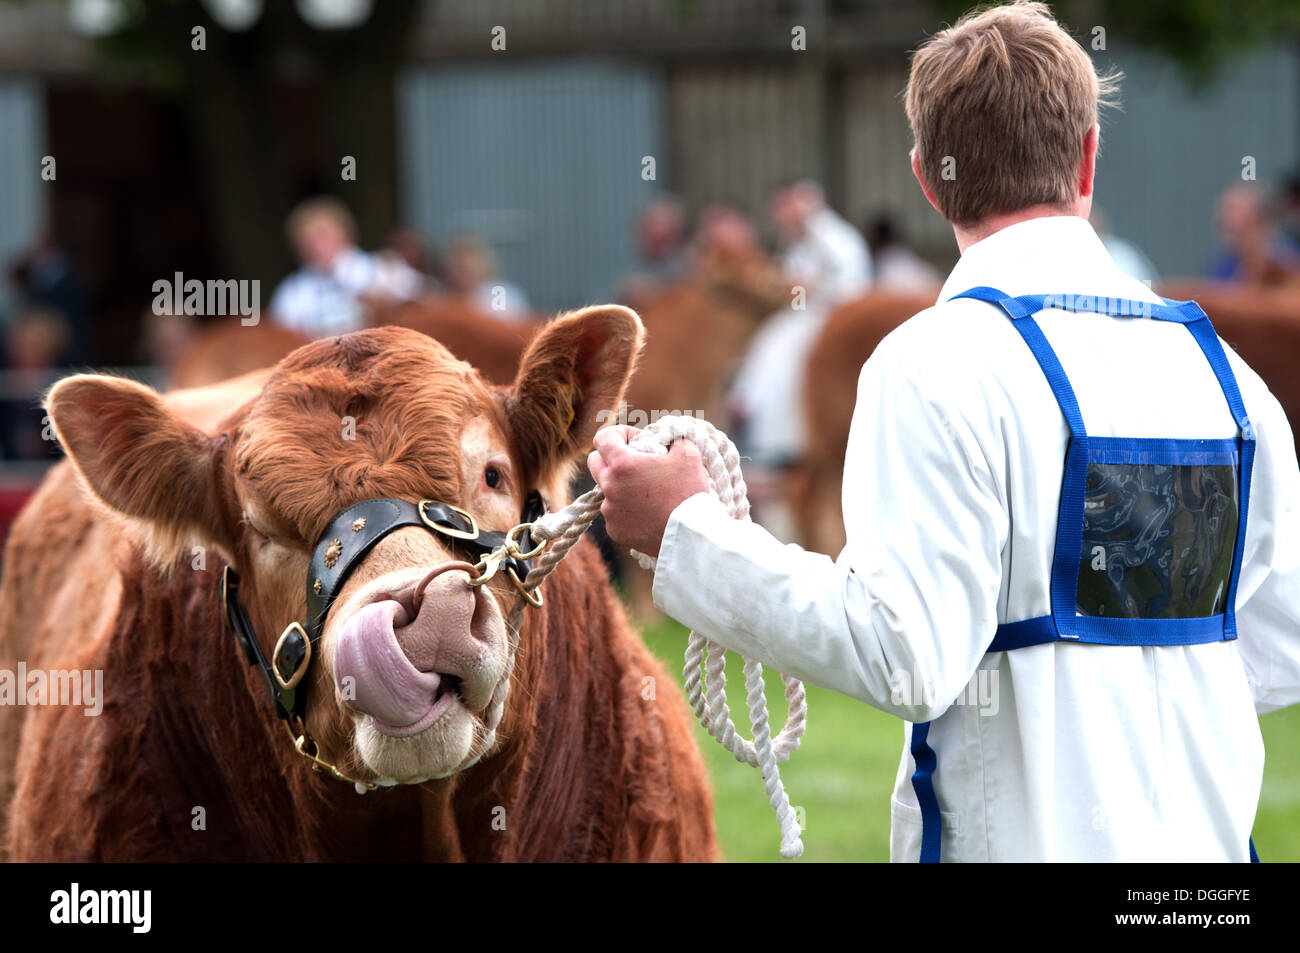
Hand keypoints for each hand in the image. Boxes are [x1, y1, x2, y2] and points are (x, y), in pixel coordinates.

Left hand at [587, 425, 709, 558]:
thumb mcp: (688, 454)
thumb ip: (672, 439)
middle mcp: (609, 486)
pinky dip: (626, 510)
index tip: (637, 440)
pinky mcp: (614, 530)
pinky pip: (614, 513)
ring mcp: (609, 511)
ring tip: (647, 492)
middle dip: (612, 458)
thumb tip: (666, 439)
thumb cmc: (689, 492)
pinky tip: (648, 512)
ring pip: (606, 490)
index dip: (620, 434)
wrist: (690, 536)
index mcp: (622, 464)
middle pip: (595, 462)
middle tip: (636, 463)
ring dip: (620, 486)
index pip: (603, 437)